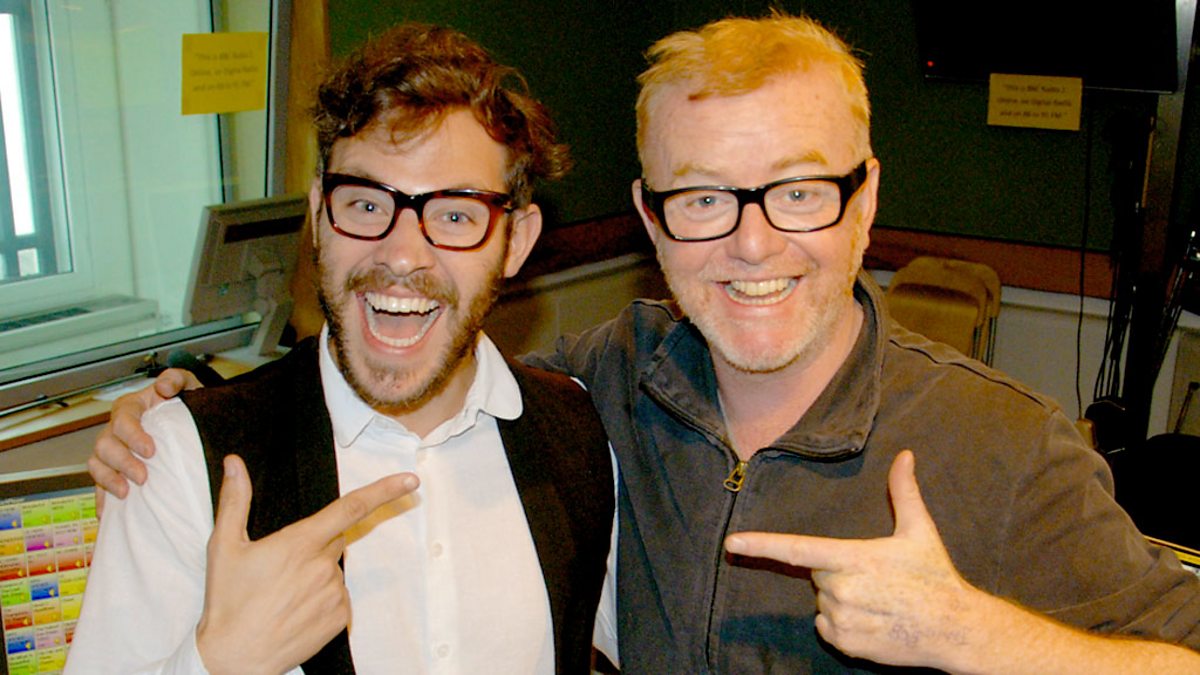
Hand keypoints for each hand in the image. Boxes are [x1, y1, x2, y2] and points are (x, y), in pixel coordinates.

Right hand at [88, 368, 200, 501]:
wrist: (193, 422)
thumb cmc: (187, 403)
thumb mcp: (188, 385)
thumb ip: (177, 379)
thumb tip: (164, 387)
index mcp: (132, 407)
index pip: (123, 419)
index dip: (133, 435)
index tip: (150, 450)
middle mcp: (117, 429)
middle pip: (105, 445)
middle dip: (122, 462)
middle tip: (143, 477)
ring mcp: (114, 450)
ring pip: (97, 464)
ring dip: (108, 480)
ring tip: (125, 494)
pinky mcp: (115, 470)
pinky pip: (99, 484)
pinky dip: (101, 498)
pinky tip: (107, 512)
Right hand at [196, 455, 419, 674]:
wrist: (234, 658)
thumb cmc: (228, 602)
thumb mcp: (223, 547)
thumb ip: (235, 500)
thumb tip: (234, 463)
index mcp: (300, 543)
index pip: (351, 507)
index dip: (385, 490)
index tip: (410, 479)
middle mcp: (323, 566)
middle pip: (334, 540)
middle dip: (314, 545)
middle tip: (281, 568)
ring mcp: (334, 594)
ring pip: (333, 571)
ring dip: (314, 575)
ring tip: (281, 595)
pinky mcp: (339, 618)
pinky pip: (337, 598)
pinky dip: (321, 600)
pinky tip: (295, 610)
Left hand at [724, 450, 981, 669]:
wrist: (956, 629)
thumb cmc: (936, 578)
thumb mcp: (920, 531)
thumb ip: (905, 491)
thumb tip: (906, 455)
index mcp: (854, 558)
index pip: (798, 549)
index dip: (762, 545)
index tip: (732, 543)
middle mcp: (842, 589)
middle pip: (818, 573)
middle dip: (838, 572)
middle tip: (875, 577)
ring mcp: (843, 619)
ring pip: (821, 601)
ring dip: (841, 600)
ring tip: (879, 601)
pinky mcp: (846, 643)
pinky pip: (826, 627)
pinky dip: (842, 624)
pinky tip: (874, 622)